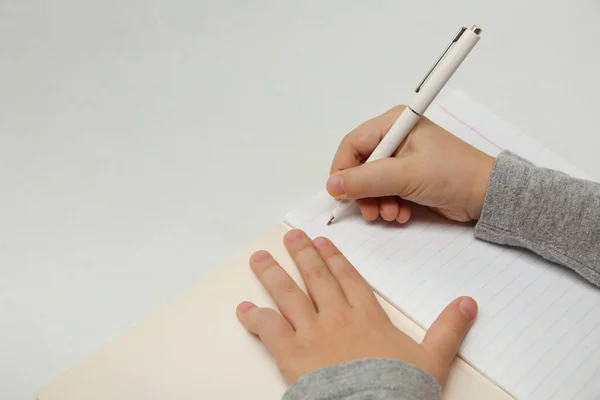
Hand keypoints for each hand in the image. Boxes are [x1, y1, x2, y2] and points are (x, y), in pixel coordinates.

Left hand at [236, 229, 477, 385]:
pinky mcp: (291, 354)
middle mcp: (336, 316)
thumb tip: (468, 303)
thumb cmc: (399, 389)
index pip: (348, 278)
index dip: (334, 258)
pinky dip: (254, 318)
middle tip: (291, 237)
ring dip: (272, 274)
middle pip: (316, 277)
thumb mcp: (432, 359)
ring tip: (259, 258)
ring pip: (287, 295)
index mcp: (366, 315)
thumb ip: (448, 329)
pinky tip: (243, 308)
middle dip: (302, 254)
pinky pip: (268, 329)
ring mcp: (311, 333)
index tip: (322, 242)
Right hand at [326, 105, 494, 222]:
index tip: (341, 194)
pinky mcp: (408, 178)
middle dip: (364, 192)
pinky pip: (384, 192)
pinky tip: (401, 214)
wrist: (487, 196)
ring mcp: (401, 159)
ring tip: (392, 214)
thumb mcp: (405, 176)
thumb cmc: (451, 175)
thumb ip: (365, 180)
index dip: (342, 170)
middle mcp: (395, 138)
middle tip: (372, 211)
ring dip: (377, 203)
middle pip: (359, 166)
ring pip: (370, 183)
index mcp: (394, 124)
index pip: (352, 144)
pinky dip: (388, 205)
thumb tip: (332, 186)